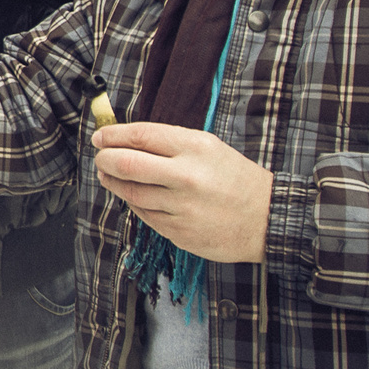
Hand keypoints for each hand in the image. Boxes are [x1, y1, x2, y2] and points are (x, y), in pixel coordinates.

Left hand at [92, 123, 271, 263]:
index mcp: (195, 148)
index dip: (113, 135)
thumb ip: (169, 143)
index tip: (100, 137)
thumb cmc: (235, 179)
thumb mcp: (209, 148)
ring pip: (130, 193)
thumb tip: (125, 139)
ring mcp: (182, 208)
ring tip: (109, 176)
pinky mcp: (179, 232)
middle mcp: (186, 177)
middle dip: (104, 160)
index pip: (140, 136)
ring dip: (113, 182)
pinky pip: (144, 215)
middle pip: (126, 164)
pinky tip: (136, 196)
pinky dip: (135, 203)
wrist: (269, 219)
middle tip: (100, 158)